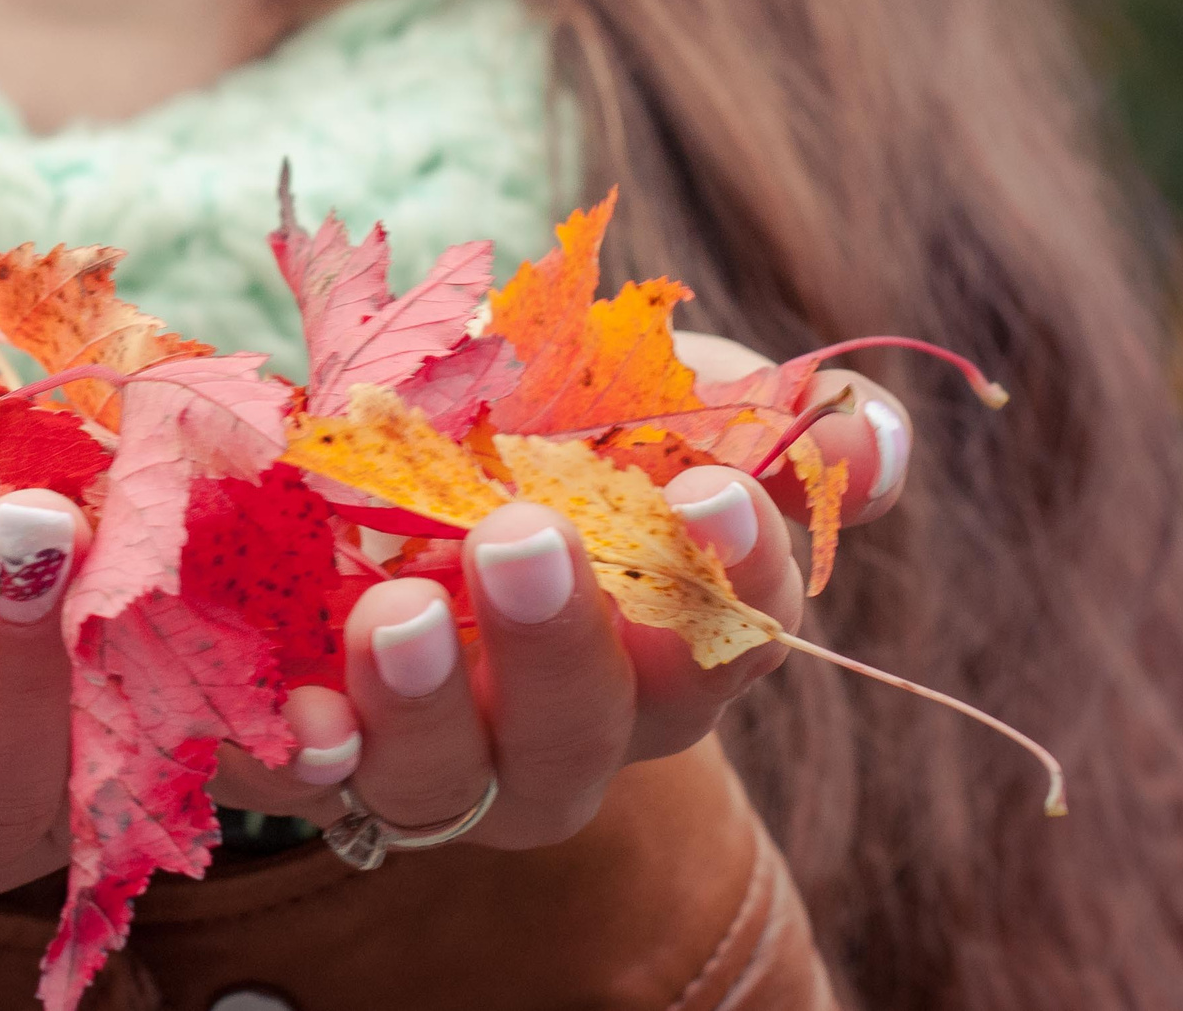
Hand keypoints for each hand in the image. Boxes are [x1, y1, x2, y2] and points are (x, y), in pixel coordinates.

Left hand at [207, 331, 913, 847]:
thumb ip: (732, 409)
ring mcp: (442, 759)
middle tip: (522, 536)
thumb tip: (876, 439)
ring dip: (430, 702)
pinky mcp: (323, 761)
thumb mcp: (617, 392)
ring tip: (395, 613)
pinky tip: (307, 717)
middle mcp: (565, 725)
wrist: (334, 467)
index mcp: (660, 639)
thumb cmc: (513, 431)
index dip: (740, 569)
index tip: (711, 489)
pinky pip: (316, 788)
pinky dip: (311, 754)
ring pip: (457, 779)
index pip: (734, 631)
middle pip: (594, 727)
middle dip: (565, 640)